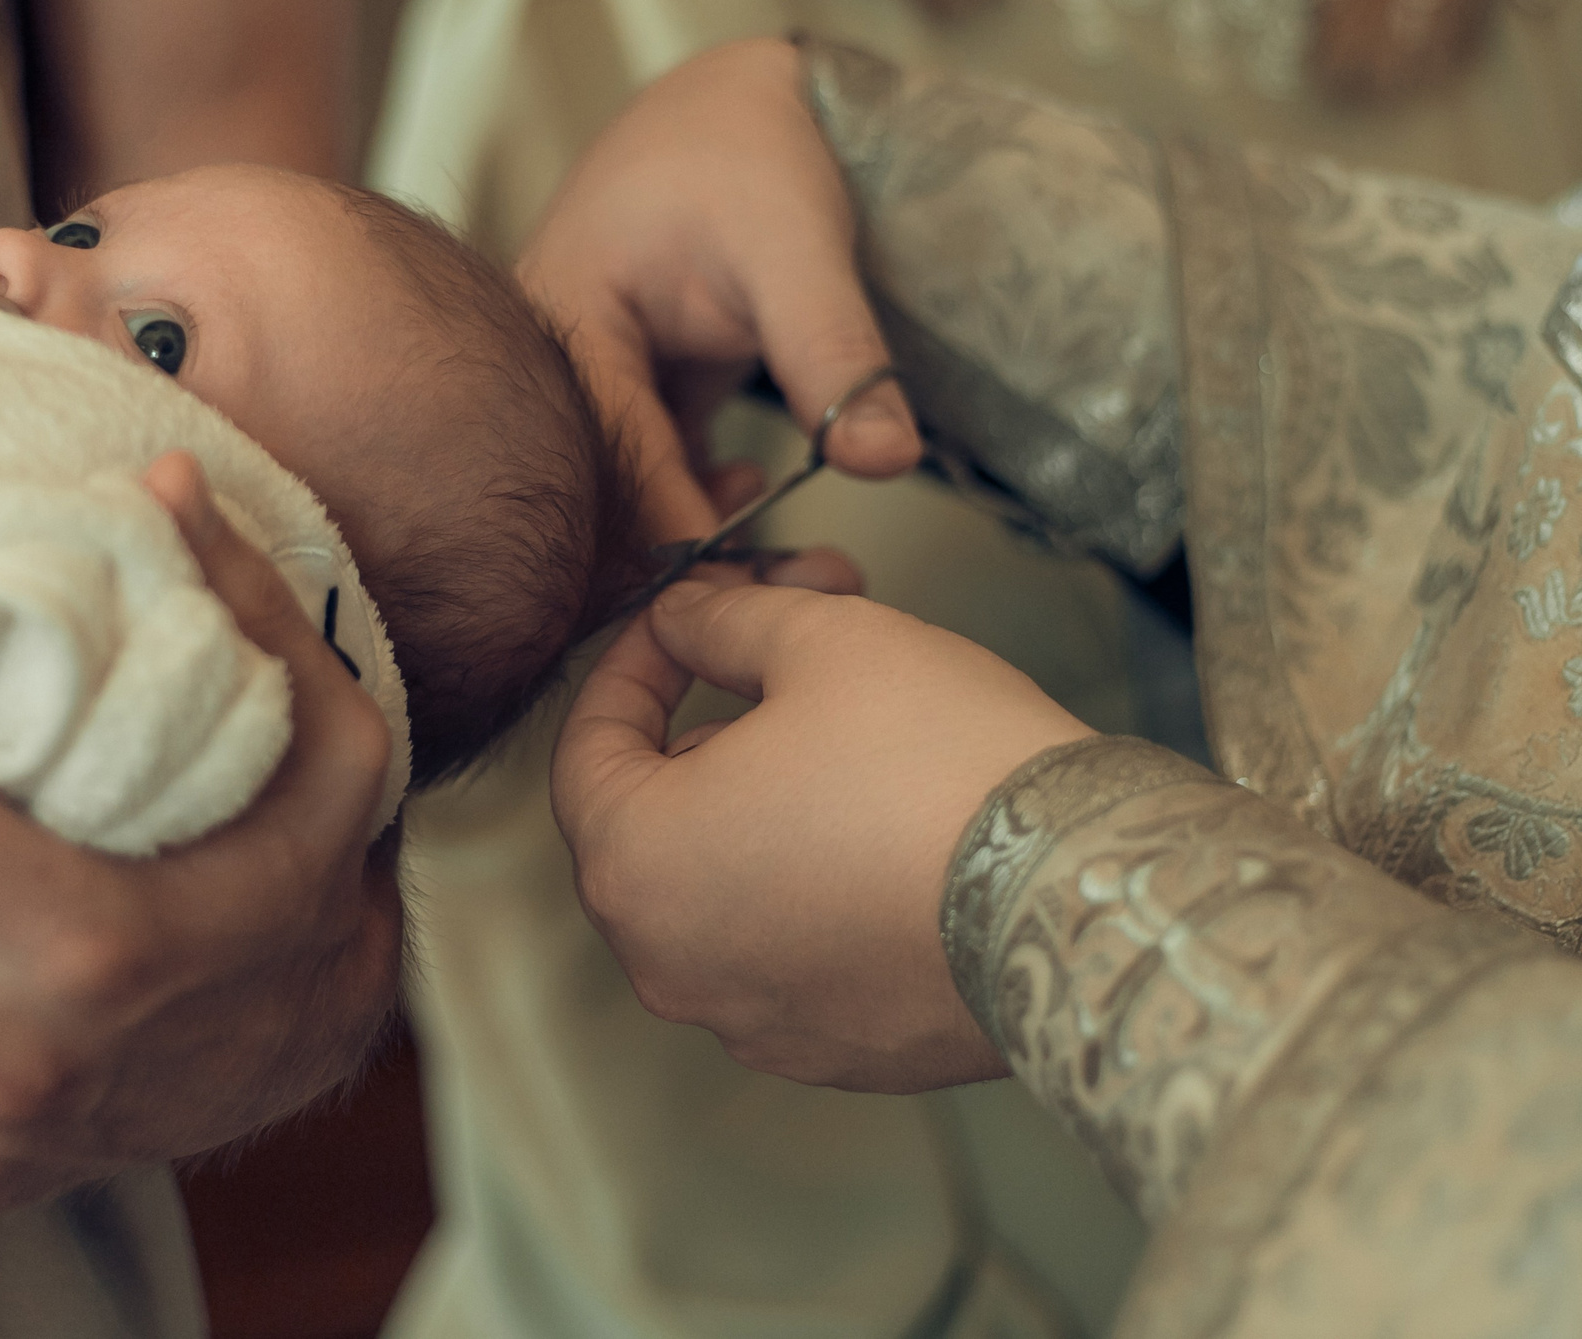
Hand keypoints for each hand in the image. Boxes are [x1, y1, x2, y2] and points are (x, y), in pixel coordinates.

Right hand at [517, 38, 919, 543]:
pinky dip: (696, 495)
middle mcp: (546, 360)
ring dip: (696, 530)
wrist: (737, 101)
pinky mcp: (620, 387)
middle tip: (782, 590)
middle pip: (602, 489)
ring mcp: (579, 377)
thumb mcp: (799, 249)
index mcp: (560, 320)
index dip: (676, 535)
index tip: (746, 597)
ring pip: (625, 486)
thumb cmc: (750, 156)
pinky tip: (752, 490)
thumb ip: (836, 353)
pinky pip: (645, 465)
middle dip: (686, 550)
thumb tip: (886, 461)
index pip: (609, 458)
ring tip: (785, 560)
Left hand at [551, 577, 1091, 1090]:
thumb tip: (681, 619)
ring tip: (850, 734)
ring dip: (764, 803)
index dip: (631, 668)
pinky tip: (885, 827)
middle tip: (783, 659)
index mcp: (635, 865)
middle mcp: (670, 964)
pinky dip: (816, 885)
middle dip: (713, 725)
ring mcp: (751, 1021)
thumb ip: (721, 623)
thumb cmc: (941, 767)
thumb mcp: (820, 641)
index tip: (681, 625)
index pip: (585, 752)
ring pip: (724, 885)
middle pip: (655, 820)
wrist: (1084, 898)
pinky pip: (792, 949)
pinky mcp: (835, 1052)